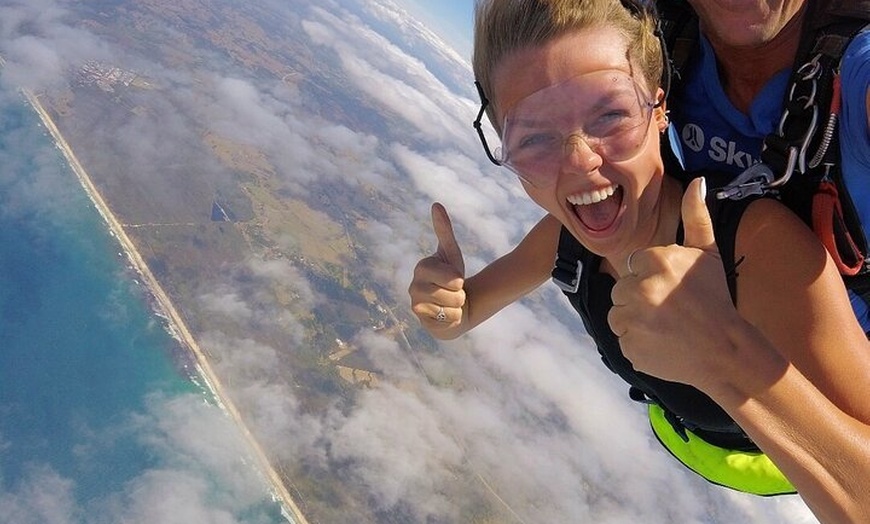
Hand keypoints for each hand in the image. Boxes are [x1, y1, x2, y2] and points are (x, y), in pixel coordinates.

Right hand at [409, 203, 466, 334]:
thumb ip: (444, 230)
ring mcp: (416, 307)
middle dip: (460, 293)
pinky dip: (455, 318)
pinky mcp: (424, 324)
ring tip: (451, 302)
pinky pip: (449, 321)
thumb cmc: (453, 276)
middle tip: (454, 291)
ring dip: (458, 306)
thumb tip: (436, 204)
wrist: (454, 303)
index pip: (452, 276)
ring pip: (451, 307)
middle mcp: (413, 288)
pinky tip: (448, 315)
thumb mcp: (451, 253)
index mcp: (421, 268)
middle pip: (453, 293)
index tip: (455, 277)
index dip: (459, 278)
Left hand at [608, 178, 740, 385]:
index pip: (635, 265)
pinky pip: (623, 340)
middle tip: (670, 310)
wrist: (725, 353)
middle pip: (621, 289)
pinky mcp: (629, 348)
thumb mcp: (709, 254)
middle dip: (640, 298)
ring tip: (665, 327)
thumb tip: (697, 181)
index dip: (653, 277)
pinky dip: (638, 343)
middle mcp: (641, 288)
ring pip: (617, 315)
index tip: (674, 290)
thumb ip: (696, 218)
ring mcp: (633, 320)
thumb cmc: (716, 300)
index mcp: (657, 260)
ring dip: (635, 321)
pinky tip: (662, 343)